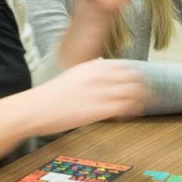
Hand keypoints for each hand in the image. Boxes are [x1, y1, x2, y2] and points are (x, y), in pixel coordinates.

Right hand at [21, 59, 150, 135]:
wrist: (34, 109)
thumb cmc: (52, 96)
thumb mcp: (74, 76)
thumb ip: (92, 74)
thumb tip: (106, 73)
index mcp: (93, 66)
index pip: (125, 66)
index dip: (136, 75)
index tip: (140, 82)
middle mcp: (99, 76)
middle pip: (133, 78)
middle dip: (143, 87)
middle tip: (148, 95)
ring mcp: (99, 92)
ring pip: (132, 92)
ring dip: (140, 99)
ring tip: (142, 106)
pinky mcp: (98, 109)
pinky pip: (124, 108)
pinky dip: (131, 111)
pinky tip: (130, 115)